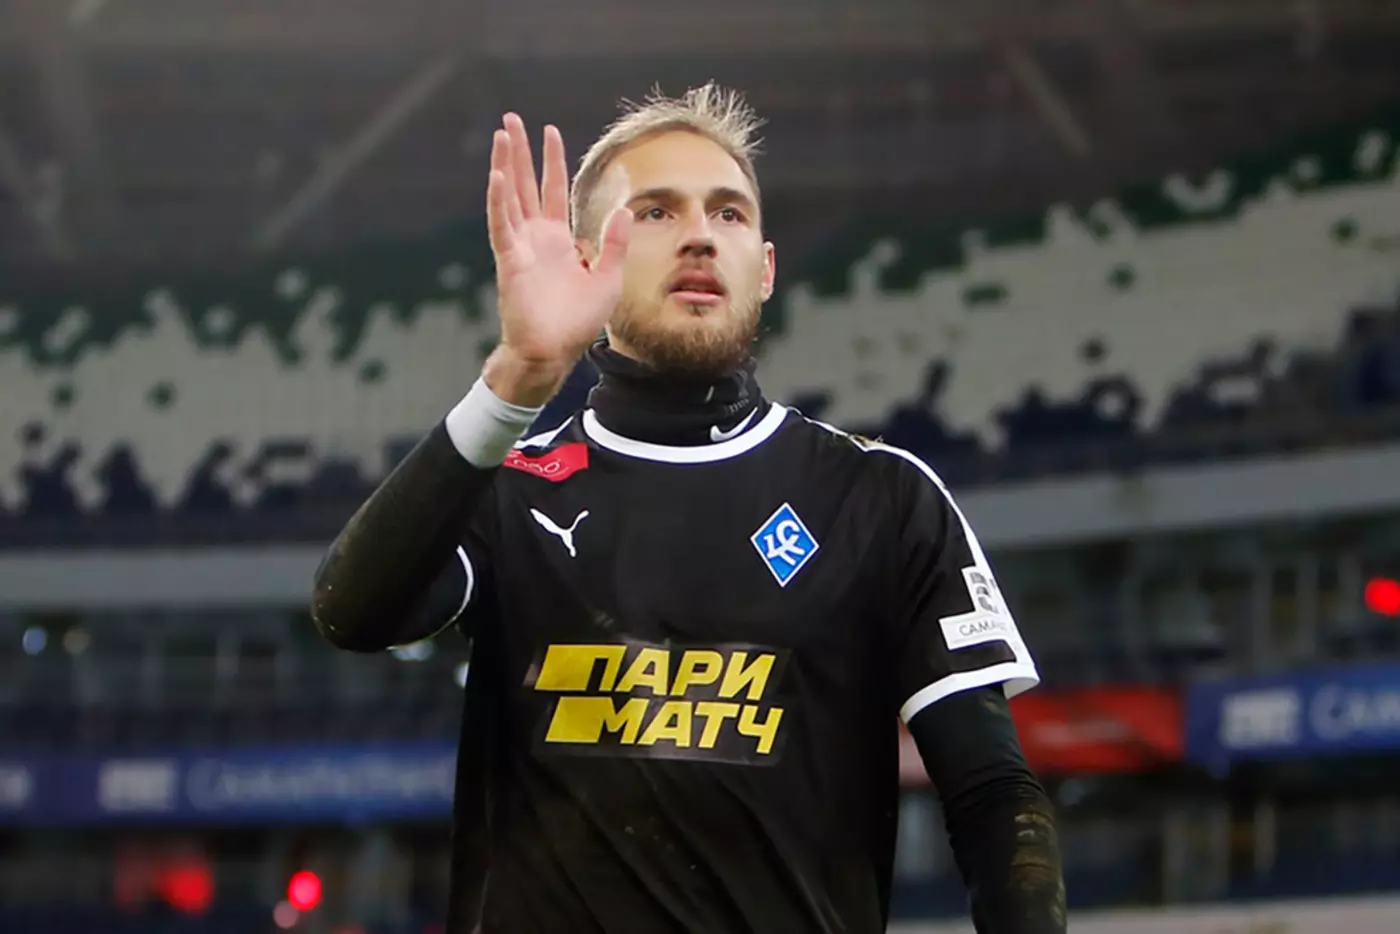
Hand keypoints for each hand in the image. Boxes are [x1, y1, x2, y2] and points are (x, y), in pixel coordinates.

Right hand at [483, 113, 631, 406]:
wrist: (554, 352)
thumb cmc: (577, 322)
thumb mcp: (607, 278)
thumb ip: (613, 243)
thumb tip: (623, 209)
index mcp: (558, 240)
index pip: (553, 191)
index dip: (552, 162)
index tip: (550, 132)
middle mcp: (536, 238)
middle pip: (526, 184)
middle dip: (521, 151)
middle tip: (511, 118)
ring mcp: (520, 247)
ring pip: (510, 196)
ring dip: (505, 165)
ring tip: (501, 134)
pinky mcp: (510, 261)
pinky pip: (501, 226)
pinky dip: (499, 201)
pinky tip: (498, 175)